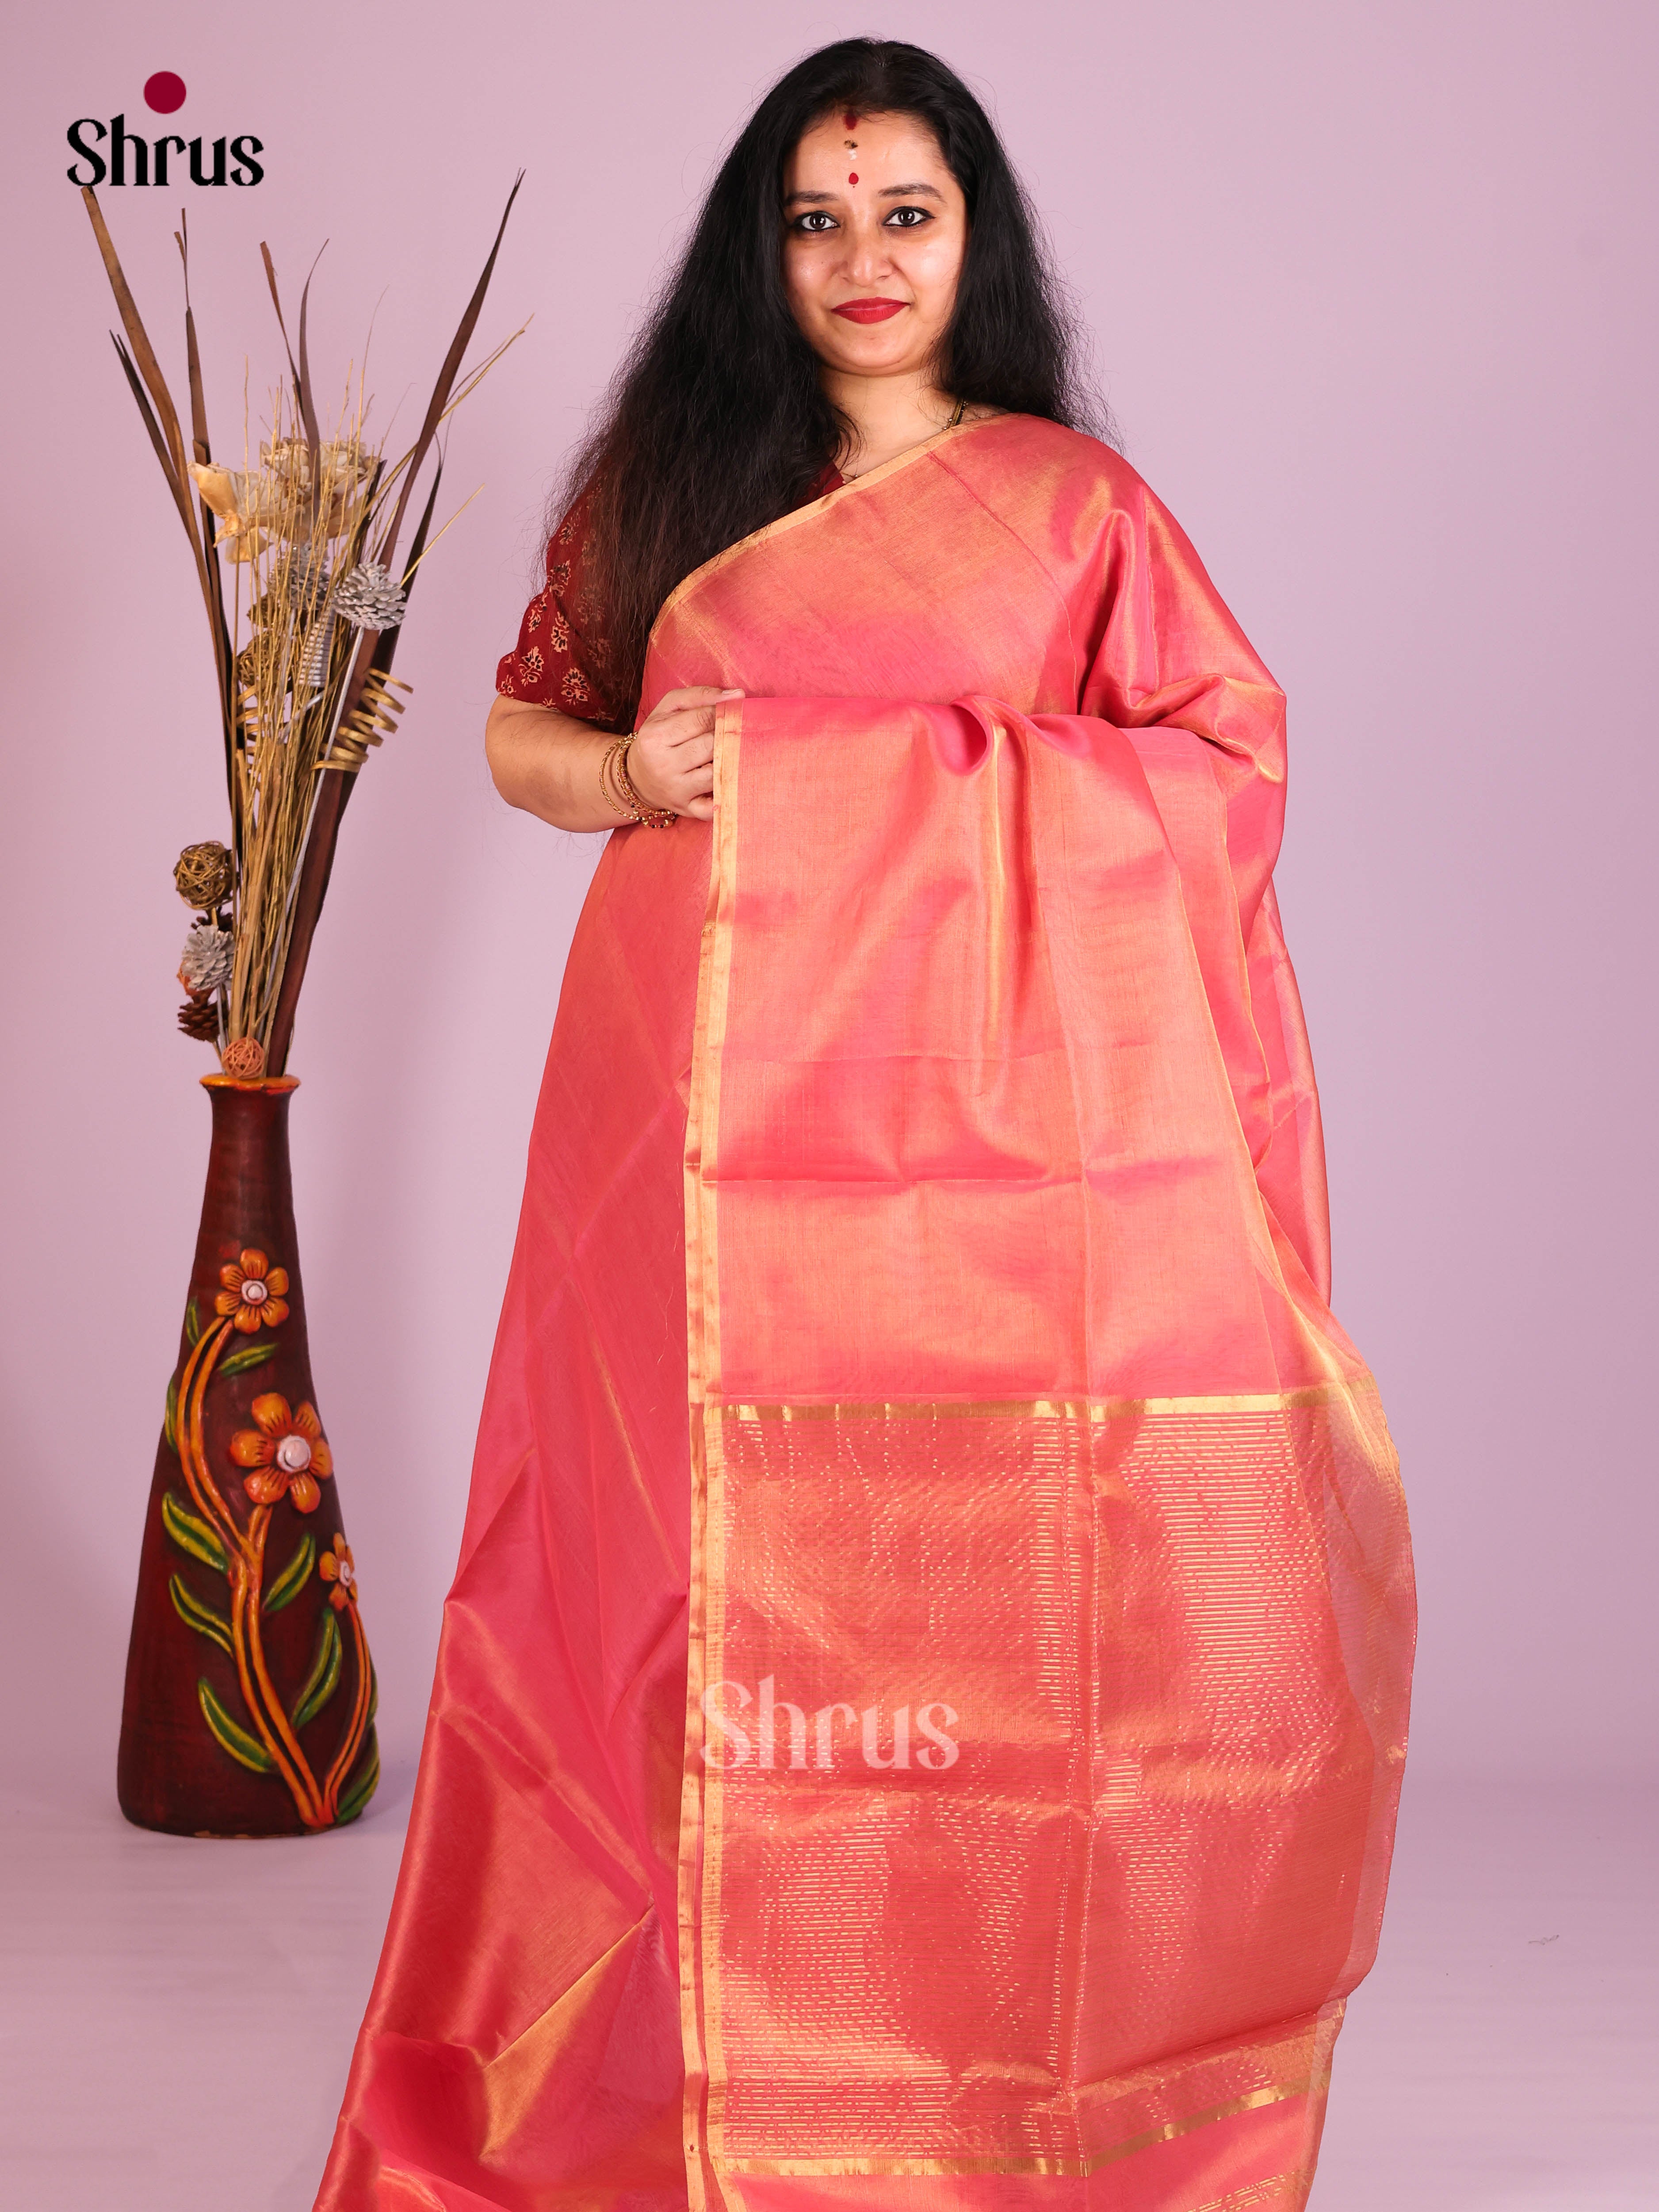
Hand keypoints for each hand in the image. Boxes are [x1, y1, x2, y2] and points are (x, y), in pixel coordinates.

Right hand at [625, 687, 740, 821]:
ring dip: (730, 762)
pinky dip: (725, 798)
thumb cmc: (659, 738)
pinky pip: (712, 808)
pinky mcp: (687, 809)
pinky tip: (731, 785)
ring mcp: (676, 790)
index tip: (734, 710)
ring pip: (716, 774)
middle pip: (710, 746)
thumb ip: (699, 696)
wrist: (637, 778)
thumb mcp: (668, 709)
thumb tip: (737, 695)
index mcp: (657, 736)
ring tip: (735, 752)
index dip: (723, 713)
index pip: (701, 719)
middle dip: (728, 736)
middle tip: (739, 731)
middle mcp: (664, 765)